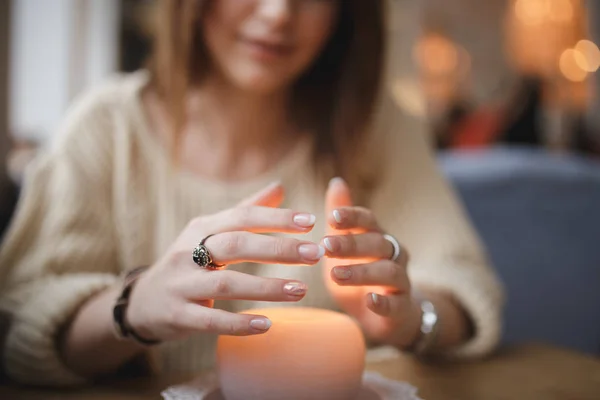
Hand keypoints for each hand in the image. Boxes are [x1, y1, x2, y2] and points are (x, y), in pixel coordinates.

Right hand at [127, 182, 325, 340]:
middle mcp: (189, 251)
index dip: (276, 218)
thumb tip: (280, 187)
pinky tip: (267, 324)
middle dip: (278, 248)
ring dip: (266, 287)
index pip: (242, 216)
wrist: (143, 301)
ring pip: (226, 283)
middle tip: (315, 254)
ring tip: (300, 290)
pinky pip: (210, 321)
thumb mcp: (210, 231)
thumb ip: (246, 210)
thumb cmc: (188, 262)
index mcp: (202, 227)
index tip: (311, 222)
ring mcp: (181, 284)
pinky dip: (239, 323)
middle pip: (236, 245)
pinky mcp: (177, 315)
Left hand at [322, 178, 421, 346]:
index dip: (352, 217)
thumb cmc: (362, 273)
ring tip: (334, 275)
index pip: (368, 220)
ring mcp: (401, 281)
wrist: (390, 315)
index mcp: (377, 236)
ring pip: (388, 272)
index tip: (331, 217)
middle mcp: (393, 254)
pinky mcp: (403, 308)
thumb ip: (343, 217)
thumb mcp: (347, 245)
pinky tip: (369, 301)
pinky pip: (396, 304)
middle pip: (376, 243)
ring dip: (361, 272)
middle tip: (325, 245)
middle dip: (351, 244)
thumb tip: (337, 181)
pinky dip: (384, 302)